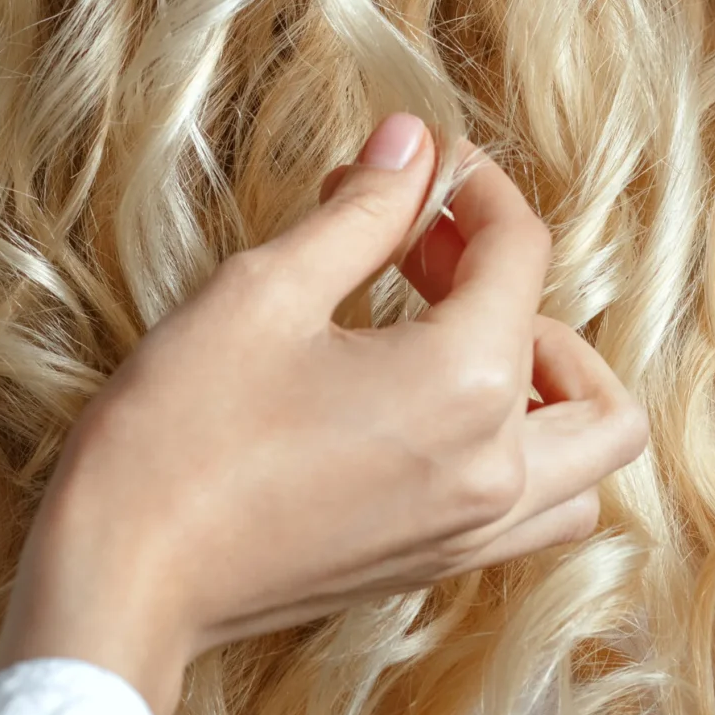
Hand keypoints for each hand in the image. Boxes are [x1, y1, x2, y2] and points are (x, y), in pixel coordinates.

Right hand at [0, 115, 645, 714]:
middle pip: (588, 371)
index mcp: (464, 384)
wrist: (125, 569)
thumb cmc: (181, 428)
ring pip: (587, 461)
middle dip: (518, 290)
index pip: (519, 254)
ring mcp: (469, 532)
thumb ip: (362, 212)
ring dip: (551, 387)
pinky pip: (536, 511)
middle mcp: (494, 470)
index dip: (474, 188)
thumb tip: (412, 145)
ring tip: (455, 338)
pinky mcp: (433, 566)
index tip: (422, 162)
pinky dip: (524, 452)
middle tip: (425, 251)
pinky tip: (429, 407)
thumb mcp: (265, 289)